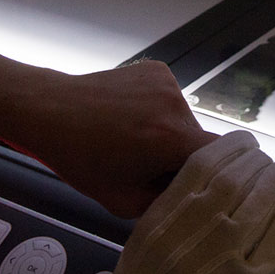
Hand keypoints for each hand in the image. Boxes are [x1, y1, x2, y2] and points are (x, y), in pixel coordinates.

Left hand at [8, 59, 215, 217]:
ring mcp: (167, 81)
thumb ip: (166, 204)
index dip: (224, 175)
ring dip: (171, 135)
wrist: (50, 110)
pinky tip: (131, 120)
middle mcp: (175, 104)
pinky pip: (170, 100)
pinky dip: (159, 113)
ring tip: (137, 142)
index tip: (216, 188)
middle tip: (155, 170)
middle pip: (201, 140)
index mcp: (171, 138)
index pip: (224, 158)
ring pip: (185, 120)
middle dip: (185, 158)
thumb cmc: (81, 159)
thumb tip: (192, 200)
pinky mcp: (157, 69)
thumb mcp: (124, 201)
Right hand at [81, 130, 274, 273]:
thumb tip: (217, 172)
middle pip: (236, 180)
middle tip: (273, 158)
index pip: (203, 166)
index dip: (231, 148)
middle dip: (260, 162)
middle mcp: (191, 236)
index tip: (246, 142)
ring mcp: (221, 263)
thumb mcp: (143, 239)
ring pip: (259, 206)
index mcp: (162, 219)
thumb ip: (175, 208)